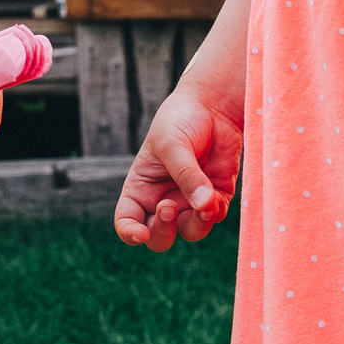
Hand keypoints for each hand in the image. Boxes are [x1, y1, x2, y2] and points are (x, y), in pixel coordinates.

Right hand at [114, 84, 242, 249]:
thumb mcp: (172, 143)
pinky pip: (214, 217)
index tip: (141, 233)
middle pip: (158, 237)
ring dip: (195, 224)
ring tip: (204, 203)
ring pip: (189, 231)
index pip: (127, 219)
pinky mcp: (216, 198)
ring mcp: (190, 201)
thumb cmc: (181, 119)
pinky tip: (215, 196)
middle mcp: (163, 199)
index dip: (129, 232)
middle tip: (169, 207)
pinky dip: (214, 213)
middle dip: (163, 232)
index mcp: (141, 186)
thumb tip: (202, 205)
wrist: (214, 106)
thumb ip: (185, 174)